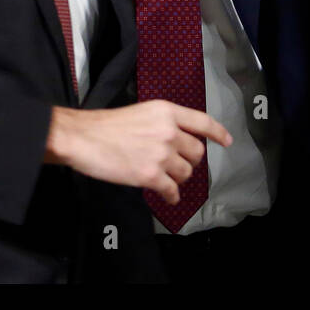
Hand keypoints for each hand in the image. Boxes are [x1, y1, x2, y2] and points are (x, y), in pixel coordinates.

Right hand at [43, 100, 231, 204]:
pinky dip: (172, 196)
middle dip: (189, 161)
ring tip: (166, 179)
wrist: (82, 138)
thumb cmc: (105, 125)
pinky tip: (168, 197)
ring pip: (186, 173)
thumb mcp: (141, 112)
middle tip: (177, 165)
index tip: (227, 141)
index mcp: (167, 111)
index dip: (218, 133)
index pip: (202, 122)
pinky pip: (172, 190)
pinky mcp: (150, 175)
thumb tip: (175, 141)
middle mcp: (169, 131)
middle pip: (196, 152)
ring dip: (178, 179)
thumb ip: (162, 123)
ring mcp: (161, 154)